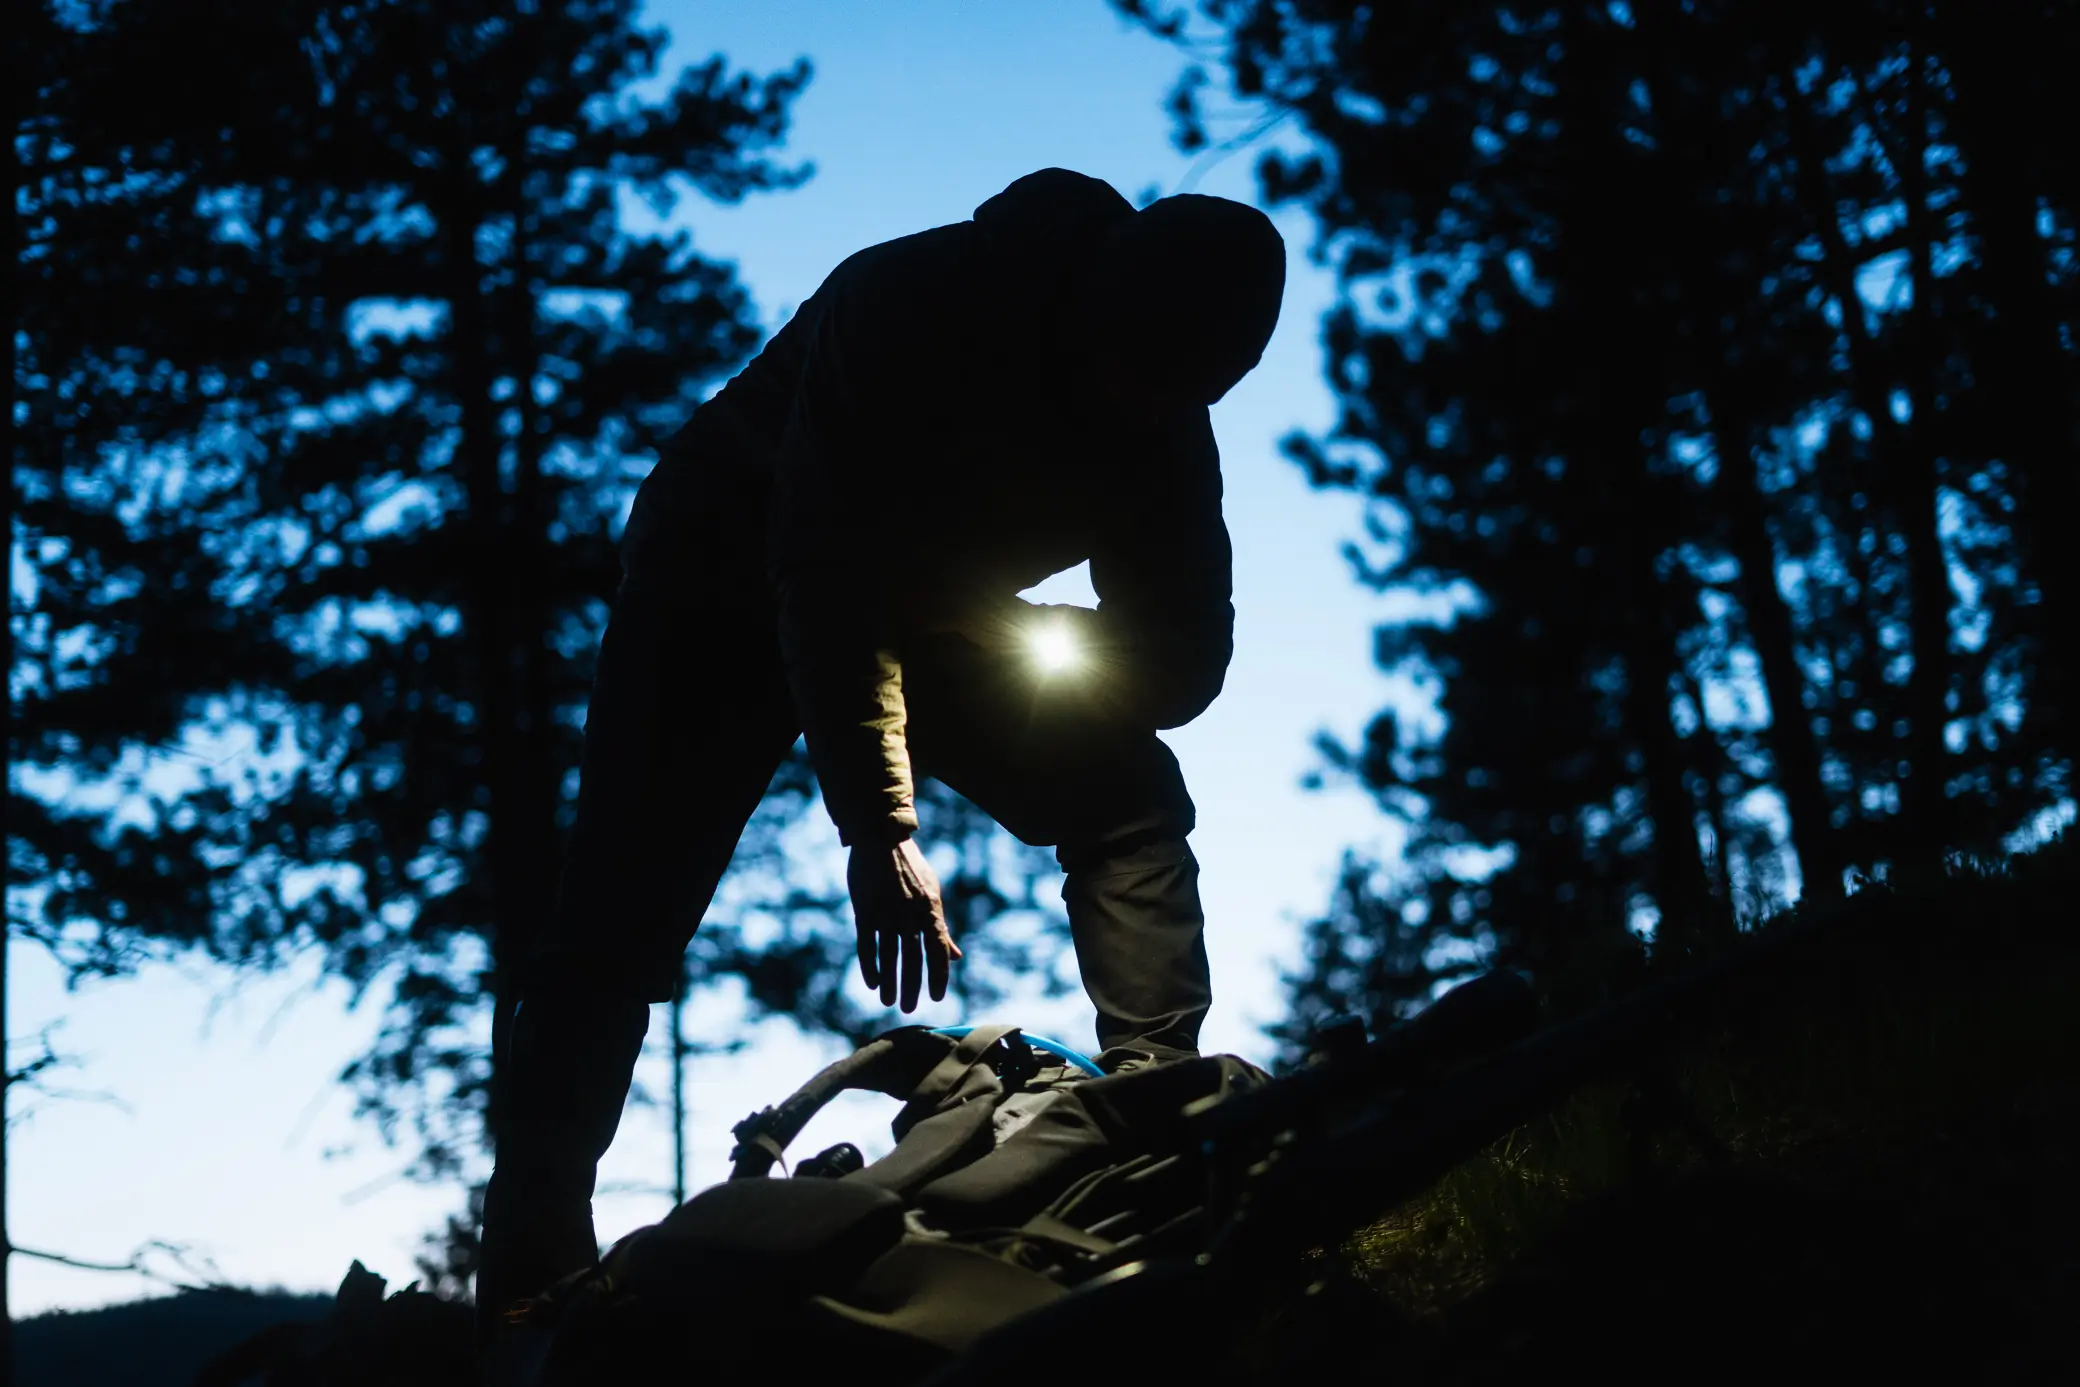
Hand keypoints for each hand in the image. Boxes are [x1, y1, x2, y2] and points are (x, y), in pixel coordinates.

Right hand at [847, 836, 960, 1011]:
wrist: (881, 839)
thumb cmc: (911, 869)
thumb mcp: (932, 894)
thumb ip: (941, 927)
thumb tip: (955, 957)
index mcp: (930, 910)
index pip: (937, 950)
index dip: (938, 976)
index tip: (937, 997)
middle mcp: (909, 914)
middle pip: (912, 958)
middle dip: (912, 986)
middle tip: (909, 1008)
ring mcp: (885, 913)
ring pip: (888, 955)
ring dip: (889, 981)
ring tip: (888, 1001)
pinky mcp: (864, 910)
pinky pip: (867, 944)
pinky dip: (869, 965)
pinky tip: (872, 982)